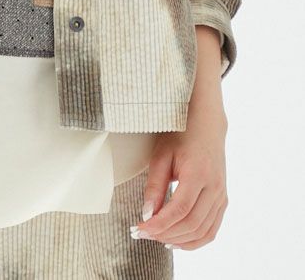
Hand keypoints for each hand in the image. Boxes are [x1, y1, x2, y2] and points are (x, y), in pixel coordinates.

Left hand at [130, 26, 228, 250]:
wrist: (206, 123)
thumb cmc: (180, 135)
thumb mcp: (161, 155)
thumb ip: (154, 186)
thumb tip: (147, 215)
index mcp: (198, 173)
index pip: (179, 210)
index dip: (159, 224)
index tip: (139, 229)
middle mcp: (214, 187)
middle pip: (191, 224)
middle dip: (165, 234)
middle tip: (142, 234)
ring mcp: (222, 195)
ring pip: (203, 231)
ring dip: (179, 240)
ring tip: (156, 239)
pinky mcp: (223, 199)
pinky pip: (212, 228)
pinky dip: (195, 240)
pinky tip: (177, 241)